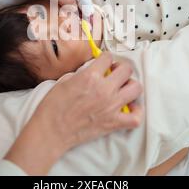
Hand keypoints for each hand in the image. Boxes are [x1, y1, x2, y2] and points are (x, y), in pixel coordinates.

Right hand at [5, 53, 143, 174]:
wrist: (51, 130)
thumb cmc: (53, 107)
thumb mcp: (64, 81)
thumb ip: (83, 73)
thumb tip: (93, 71)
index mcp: (90, 76)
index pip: (108, 57)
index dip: (106, 59)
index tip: (104, 63)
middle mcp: (104, 89)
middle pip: (127, 70)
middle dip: (121, 69)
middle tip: (115, 74)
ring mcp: (111, 106)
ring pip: (136, 88)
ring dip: (130, 86)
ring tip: (122, 89)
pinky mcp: (113, 123)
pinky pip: (136, 117)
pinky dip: (136, 112)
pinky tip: (128, 109)